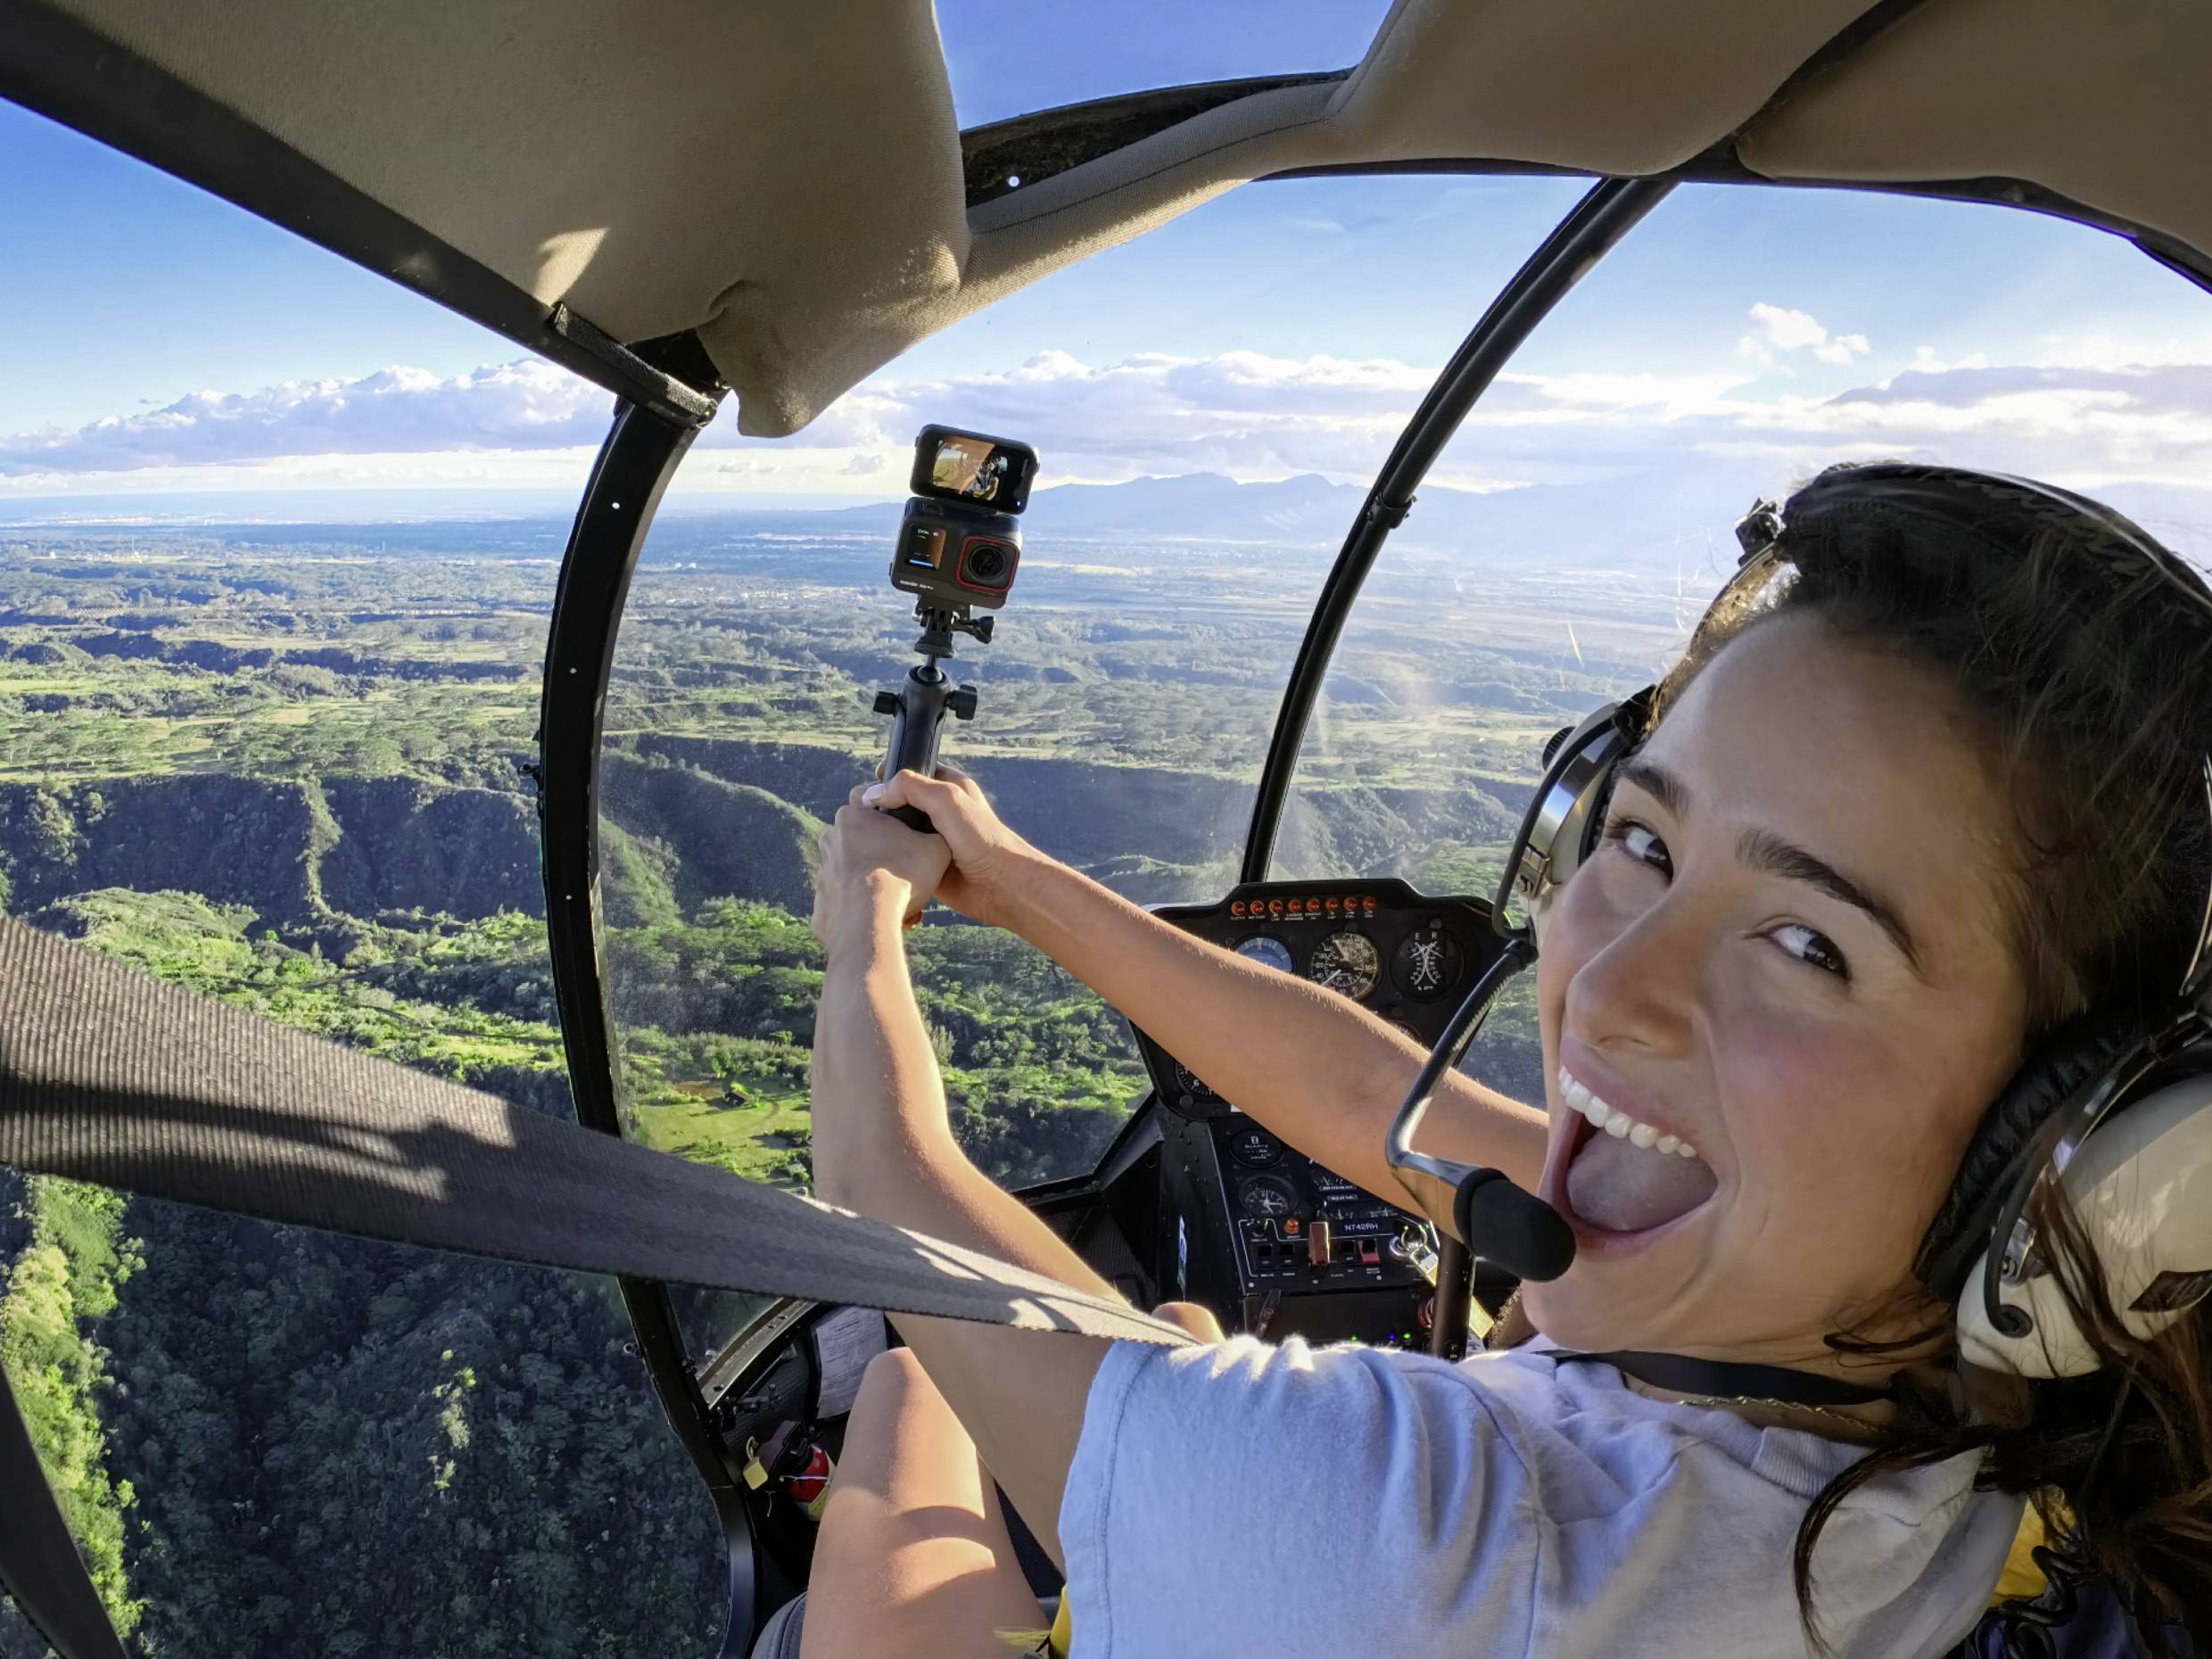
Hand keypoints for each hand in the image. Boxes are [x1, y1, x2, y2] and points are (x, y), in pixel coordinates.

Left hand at [811, 790, 953, 957]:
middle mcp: (831, 838)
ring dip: (877, 883)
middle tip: (910, 874)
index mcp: (853, 815)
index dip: (892, 814)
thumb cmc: (903, 877)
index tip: (907, 832)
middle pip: (865, 839)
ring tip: (901, 903)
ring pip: (857, 872)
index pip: (870, 800)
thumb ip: (935, 833)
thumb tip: (940, 834)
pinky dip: (864, 907)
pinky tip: (883, 917)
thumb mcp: (937, 847)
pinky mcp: (821, 902)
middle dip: (886, 855)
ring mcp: (823, 871)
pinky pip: (848, 901)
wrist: (869, 923)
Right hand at [860, 765, 1042, 929]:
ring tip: (861, 840)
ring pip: (897, 832)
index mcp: (948, 787)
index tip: (868, 787)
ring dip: (882, 836)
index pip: (911, 772)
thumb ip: (911, 787)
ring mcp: (932, 838)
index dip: (890, 777)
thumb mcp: (947, 800)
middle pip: (899, 803)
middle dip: (880, 809)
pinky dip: (889, 860)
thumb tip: (874, 794)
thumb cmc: (983, 840)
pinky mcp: (927, 865)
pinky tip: (873, 861)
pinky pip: (901, 858)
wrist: (1002, 887)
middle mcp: (939, 811)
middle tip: (860, 816)